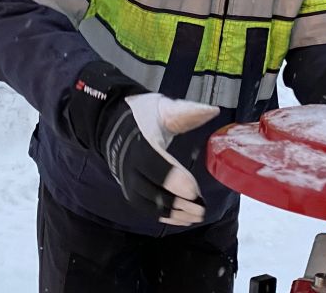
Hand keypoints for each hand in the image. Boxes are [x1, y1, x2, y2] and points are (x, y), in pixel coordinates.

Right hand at [98, 93, 218, 225]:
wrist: (112, 124)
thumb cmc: (141, 115)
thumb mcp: (162, 107)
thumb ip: (187, 111)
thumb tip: (213, 110)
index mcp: (138, 140)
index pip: (152, 162)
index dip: (172, 178)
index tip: (193, 190)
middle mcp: (129, 163)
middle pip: (150, 188)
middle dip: (176, 201)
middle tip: (201, 208)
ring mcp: (127, 179)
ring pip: (147, 202)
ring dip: (173, 213)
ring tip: (196, 216)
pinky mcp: (129, 188)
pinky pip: (145, 207)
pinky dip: (163, 216)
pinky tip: (182, 219)